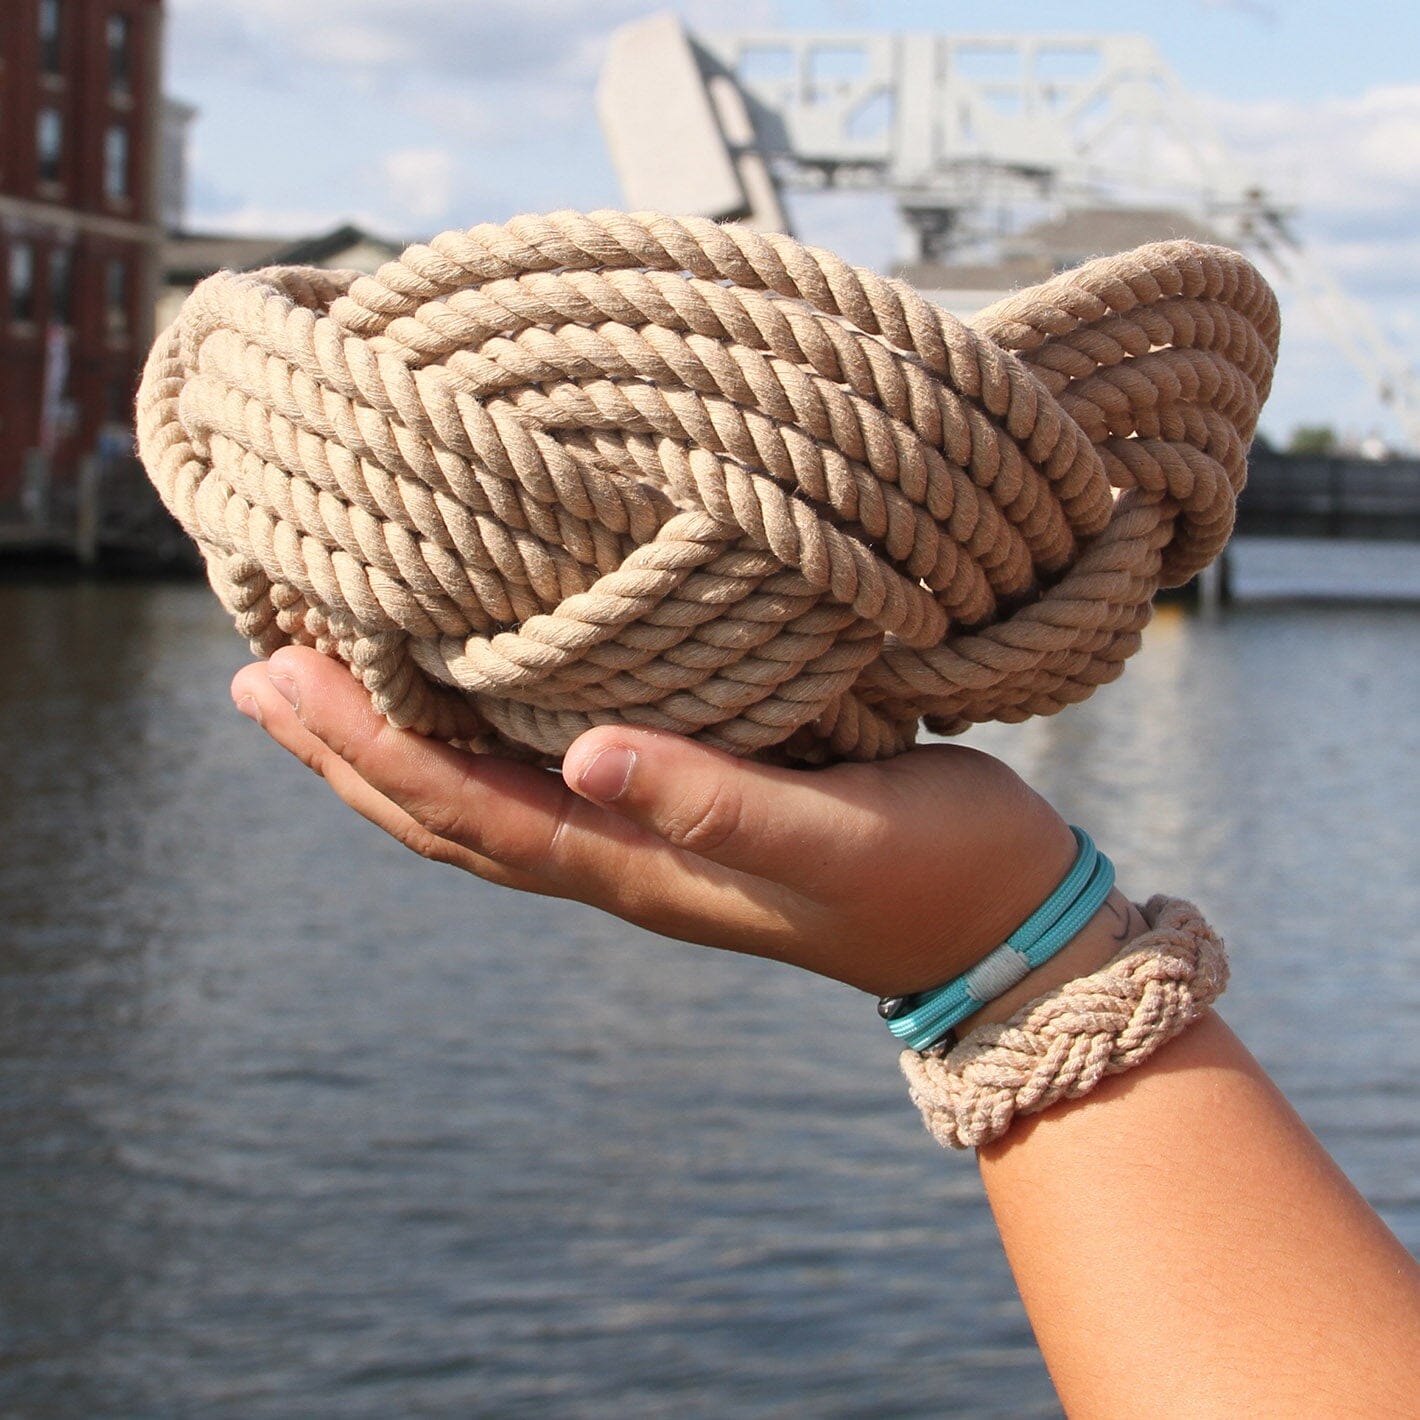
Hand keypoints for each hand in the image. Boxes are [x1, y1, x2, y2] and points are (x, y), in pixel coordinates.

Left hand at [231, 646, 1080, 995]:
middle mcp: (621, 859)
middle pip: (448, 812)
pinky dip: (471, 744)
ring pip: (483, 800)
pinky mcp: (683, 818)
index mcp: (639, 866)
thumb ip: (719, 807)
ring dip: (395, 750)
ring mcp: (647, 844)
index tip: (283, 679)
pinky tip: (460, 702)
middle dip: (349, 751)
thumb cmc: (934, 871)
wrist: (999, 923)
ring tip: (324, 692)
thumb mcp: (839, 837)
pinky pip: (539, 782)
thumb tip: (585, 754)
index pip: (469, 811)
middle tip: (257, 681)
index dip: (371, 751)